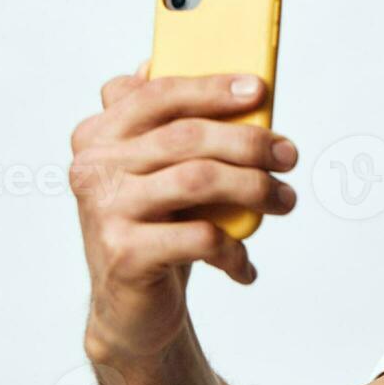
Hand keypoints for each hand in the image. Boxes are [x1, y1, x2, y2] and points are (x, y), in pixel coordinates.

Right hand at [69, 62, 298, 364]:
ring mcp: (104, 210)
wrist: (129, 306)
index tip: (260, 90)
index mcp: (99, 135)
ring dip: (255, 189)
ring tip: (284, 201)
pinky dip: (235, 249)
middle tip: (289, 156)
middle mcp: (94, 167)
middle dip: (250, 143)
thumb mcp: (165, 173)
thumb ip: (176, 127)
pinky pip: (201, 237)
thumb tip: (217, 78)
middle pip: (186, 138)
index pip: (157, 95)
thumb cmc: (158, 227)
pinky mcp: (123, 253)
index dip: (211, 88)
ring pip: (198, 181)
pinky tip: (245, 264)